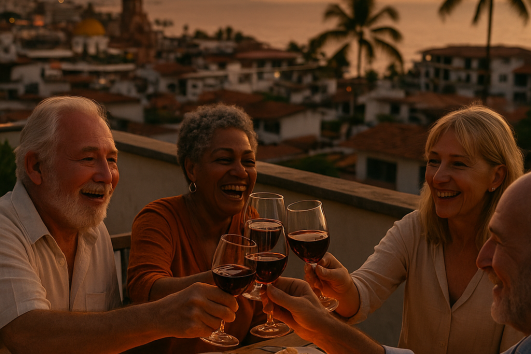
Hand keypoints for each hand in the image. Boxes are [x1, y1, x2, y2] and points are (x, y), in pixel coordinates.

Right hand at [155, 282, 238, 337]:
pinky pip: (209, 331)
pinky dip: (206, 330)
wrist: (158, 316)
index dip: (233, 304)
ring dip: (215, 323)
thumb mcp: (193, 291)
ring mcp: (194, 314)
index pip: (226, 296)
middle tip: (229, 317)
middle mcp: (198, 300)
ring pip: (218, 323)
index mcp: (200, 288)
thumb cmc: (179, 303)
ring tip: (205, 320)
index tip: (234, 307)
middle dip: (230, 316)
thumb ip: (211, 293)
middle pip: (226, 311)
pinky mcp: (191, 327)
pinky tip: (198, 326)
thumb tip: (232, 298)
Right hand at [266, 278, 384, 353]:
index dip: (269, 283)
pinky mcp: (285, 313)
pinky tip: (270, 312)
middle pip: (273, 290)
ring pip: (272, 300)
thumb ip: (282, 297)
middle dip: (267, 295)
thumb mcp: (298, 305)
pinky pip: (274, 309)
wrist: (320, 332)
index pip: (279, 281)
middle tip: (265, 302)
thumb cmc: (315, 315)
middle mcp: (291, 293)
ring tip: (268, 310)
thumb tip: (268, 288)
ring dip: (268, 304)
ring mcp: (288, 303)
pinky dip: (270, 310)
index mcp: (297, 286)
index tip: (261, 287)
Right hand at [305, 253, 353, 298]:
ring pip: (307, 275)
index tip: (318, 274)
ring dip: (312, 281)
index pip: (316, 259)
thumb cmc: (343, 280)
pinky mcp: (313, 279)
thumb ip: (328, 273)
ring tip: (319, 285)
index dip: (315, 267)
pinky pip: (308, 282)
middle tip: (316, 281)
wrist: (343, 291)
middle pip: (308, 266)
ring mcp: (315, 272)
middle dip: (311, 275)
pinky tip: (319, 289)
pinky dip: (312, 286)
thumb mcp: (338, 276)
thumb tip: (317, 268)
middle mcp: (319, 263)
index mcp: (326, 258)